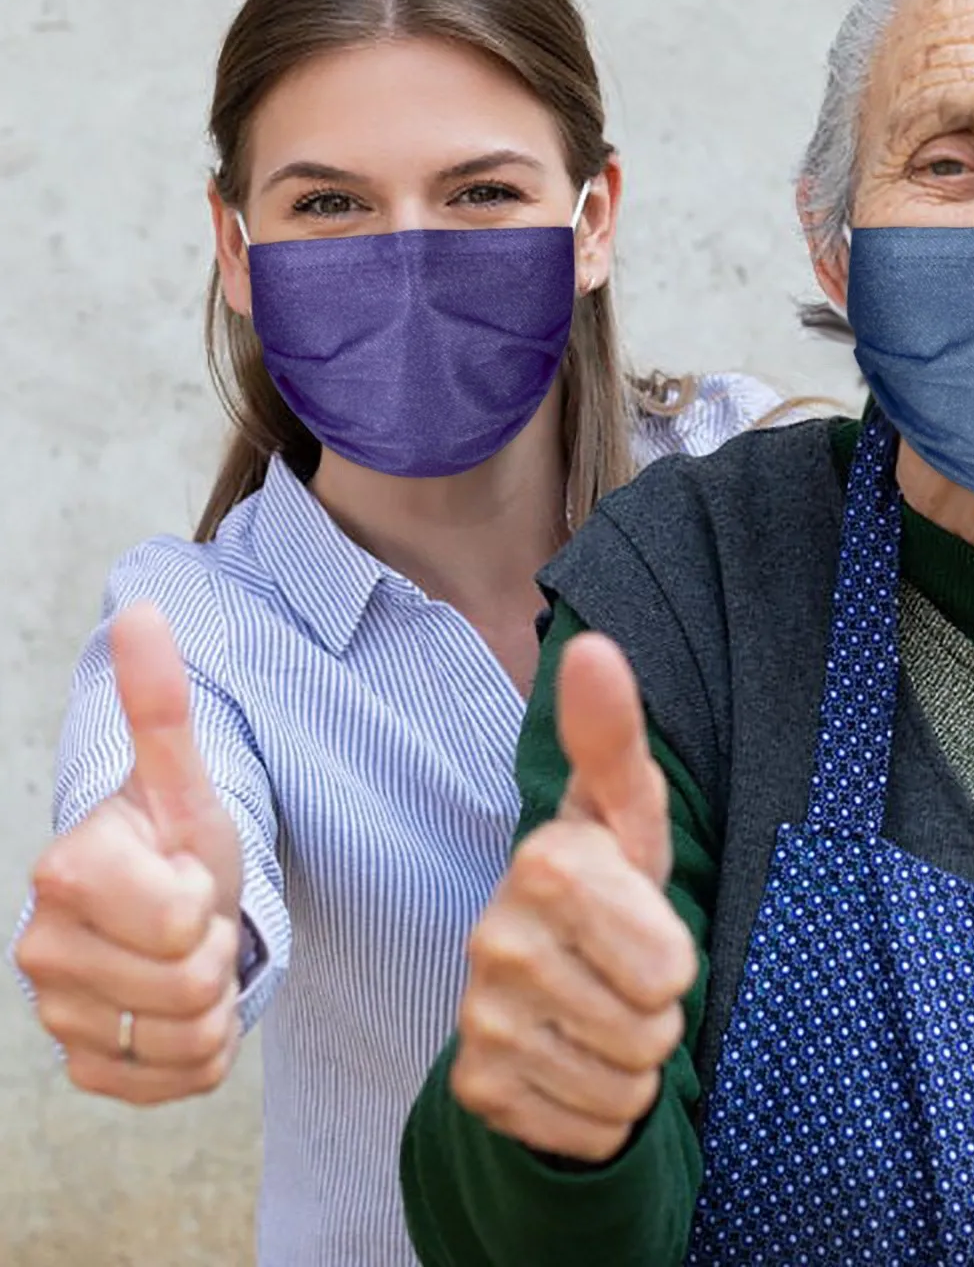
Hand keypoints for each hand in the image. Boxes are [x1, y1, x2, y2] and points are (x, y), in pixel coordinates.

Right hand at [14, 602, 243, 1102]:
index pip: (180, 919)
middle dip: (215, 949)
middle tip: (194, 919)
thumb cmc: (175, 840)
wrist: (164, 906)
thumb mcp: (183, 777)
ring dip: (214, 1000)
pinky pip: (176, 1081)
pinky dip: (199, 1051)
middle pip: (190, 983)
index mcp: (66, 874)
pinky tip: (179, 1006)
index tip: (187, 873)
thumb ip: (160, 702)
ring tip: (188, 956)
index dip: (207, 898)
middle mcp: (41, 951)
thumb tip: (143, 610)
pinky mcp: (84, 1071)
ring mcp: (57, 1017)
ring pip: (188, 1037)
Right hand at [450, 633, 696, 1162]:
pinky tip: (574, 1055)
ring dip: (635, 1054)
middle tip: (623, 969)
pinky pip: (595, 1125)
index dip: (672, 951)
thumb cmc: (607, 882)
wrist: (546, 984)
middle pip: (653, 1024)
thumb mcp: (627, 812)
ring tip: (602, 1006)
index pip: (667, 962)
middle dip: (658, 1006)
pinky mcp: (478, 1089)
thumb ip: (614, 736)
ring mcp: (479, 1019)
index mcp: (545, 863)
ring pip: (628, 1078)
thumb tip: (592, 646)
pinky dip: (604, 1104)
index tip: (637, 913)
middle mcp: (496, 939)